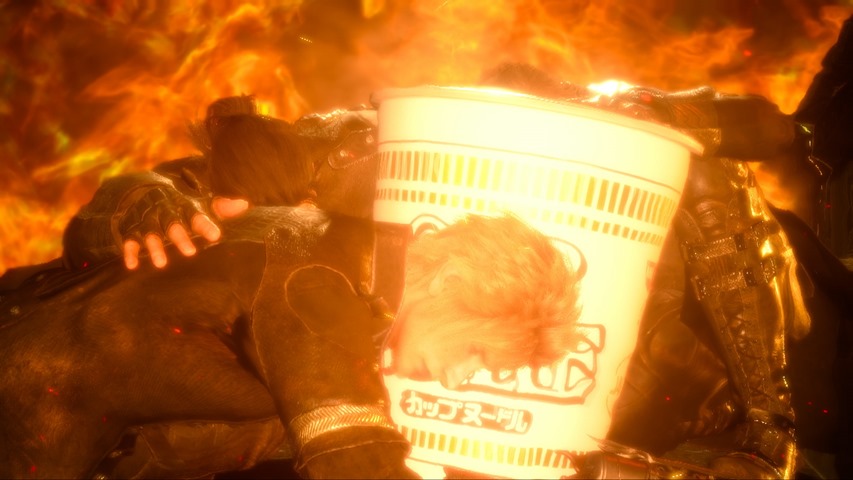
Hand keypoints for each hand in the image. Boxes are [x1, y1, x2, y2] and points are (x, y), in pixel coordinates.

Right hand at [117, 187, 231, 269]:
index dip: (204, 224)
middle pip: (171, 223)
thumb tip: (244, 204)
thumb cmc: (180, 204)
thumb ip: (220, 207)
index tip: (216, 236)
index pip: (195, 214)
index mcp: (182, 204)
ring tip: (161, 264)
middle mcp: (163, 211)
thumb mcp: (200, 203)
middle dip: (179, 236)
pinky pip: (129, 240)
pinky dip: (130, 252)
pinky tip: (132, 266)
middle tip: (191, 252)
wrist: (142, 190)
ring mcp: (146, 221)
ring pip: (150, 233)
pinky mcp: (131, 230)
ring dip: (154, 247)